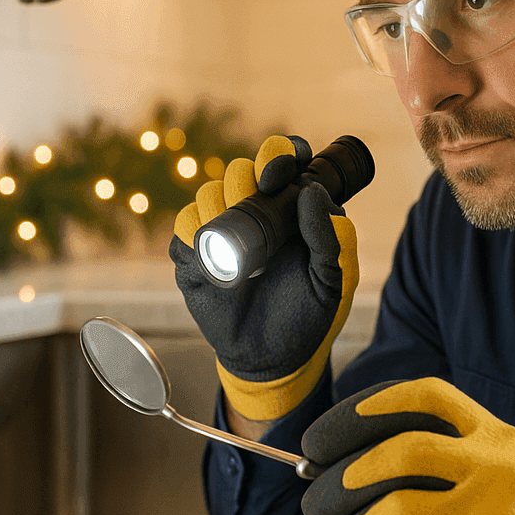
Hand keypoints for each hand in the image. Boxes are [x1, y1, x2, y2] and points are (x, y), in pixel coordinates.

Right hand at [169, 135, 357, 421]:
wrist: (272, 358)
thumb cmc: (307, 314)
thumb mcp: (330, 278)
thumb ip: (328, 236)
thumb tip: (312, 191)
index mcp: (289, 209)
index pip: (281, 162)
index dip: (277, 156)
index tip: (277, 175)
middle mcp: (253, 212)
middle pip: (238, 171)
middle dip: (244, 182)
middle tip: (255, 207)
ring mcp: (221, 231)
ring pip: (207, 193)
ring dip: (218, 207)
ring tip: (238, 245)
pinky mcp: (194, 256)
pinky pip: (184, 228)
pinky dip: (194, 234)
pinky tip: (212, 256)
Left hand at [300, 378, 514, 514]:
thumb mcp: (482, 481)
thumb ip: (426, 461)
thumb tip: (321, 462)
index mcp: (497, 439)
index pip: (426, 398)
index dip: (363, 409)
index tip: (319, 438)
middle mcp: (498, 471)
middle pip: (398, 454)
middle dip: (339, 482)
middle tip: (314, 505)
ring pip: (387, 513)